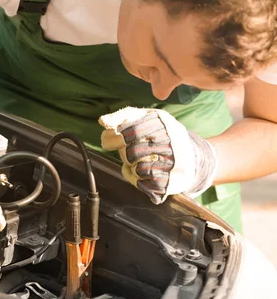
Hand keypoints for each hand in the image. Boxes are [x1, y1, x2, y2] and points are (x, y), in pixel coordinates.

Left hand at [99, 107, 217, 203]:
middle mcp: (171, 142)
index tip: (110, 139)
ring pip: (136, 168)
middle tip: (129, 151)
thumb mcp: (149, 118)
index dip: (115, 136)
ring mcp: (172, 164)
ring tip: (141, 161)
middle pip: (130, 152)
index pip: (130, 130)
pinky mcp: (170, 182)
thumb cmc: (165, 136)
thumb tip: (102, 121)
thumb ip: (124, 116)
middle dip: (124, 153)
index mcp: (163, 123)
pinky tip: (146, 173)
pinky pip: (142, 183)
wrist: (196, 159)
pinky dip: (137, 179)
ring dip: (132, 166)